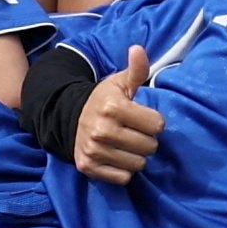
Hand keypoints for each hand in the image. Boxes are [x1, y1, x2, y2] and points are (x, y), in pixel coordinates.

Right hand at [72, 36, 168, 183]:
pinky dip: (124, 170)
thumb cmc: (103, 100)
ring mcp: (95, 150)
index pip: (157, 125)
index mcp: (113, 107)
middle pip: (150, 147)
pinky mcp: (89, 167)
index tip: (142, 118)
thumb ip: (136, 70)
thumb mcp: (119, 83)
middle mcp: (103, 130)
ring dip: (136, 156)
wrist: (69, 119)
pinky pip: (123, 178)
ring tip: (125, 145)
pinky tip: (117, 157)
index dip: (153, 121)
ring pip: (138, 164)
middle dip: (147, 140)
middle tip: (134, 132)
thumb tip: (138, 49)